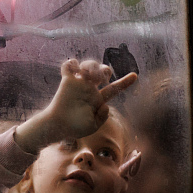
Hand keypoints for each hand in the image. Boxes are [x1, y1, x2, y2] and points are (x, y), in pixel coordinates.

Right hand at [15, 59, 136, 153]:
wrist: (57, 126)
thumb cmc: (74, 128)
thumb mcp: (93, 127)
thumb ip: (102, 117)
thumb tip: (105, 104)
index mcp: (98, 99)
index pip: (114, 89)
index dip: (125, 82)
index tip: (135, 75)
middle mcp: (89, 89)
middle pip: (103, 71)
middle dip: (104, 69)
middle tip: (98, 79)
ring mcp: (78, 83)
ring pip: (88, 64)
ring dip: (91, 65)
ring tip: (87, 75)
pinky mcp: (66, 81)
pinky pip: (68, 65)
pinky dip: (72, 63)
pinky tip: (74, 70)